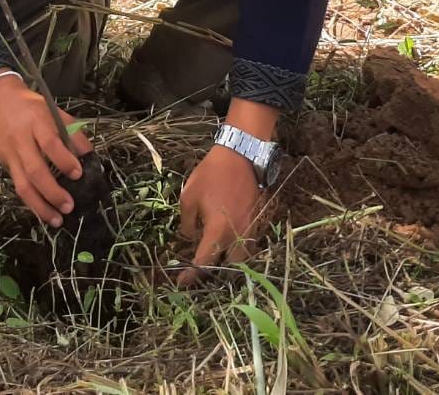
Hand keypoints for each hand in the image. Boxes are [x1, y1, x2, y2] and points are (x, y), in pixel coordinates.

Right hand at [0, 74, 93, 227]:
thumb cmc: (34, 108)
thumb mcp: (55, 112)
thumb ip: (73, 132)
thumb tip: (90, 156)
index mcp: (37, 122)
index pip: (50, 143)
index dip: (64, 160)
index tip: (78, 174)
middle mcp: (22, 140)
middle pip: (35, 170)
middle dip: (52, 192)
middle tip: (69, 206)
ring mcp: (11, 155)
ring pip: (23, 185)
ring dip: (40, 206)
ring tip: (57, 220)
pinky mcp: (4, 165)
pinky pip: (18, 187)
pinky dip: (31, 203)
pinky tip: (44, 213)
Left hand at [177, 143, 262, 285]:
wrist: (240, 156)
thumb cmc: (211, 175)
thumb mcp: (189, 197)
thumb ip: (187, 224)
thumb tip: (190, 238)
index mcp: (218, 231)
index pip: (204, 262)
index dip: (192, 275)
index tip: (181, 282)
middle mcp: (237, 234)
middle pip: (230, 267)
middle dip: (217, 272)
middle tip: (202, 269)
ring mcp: (251, 228)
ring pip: (243, 257)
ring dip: (230, 260)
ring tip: (215, 257)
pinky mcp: (257, 220)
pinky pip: (249, 242)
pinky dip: (239, 247)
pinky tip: (227, 241)